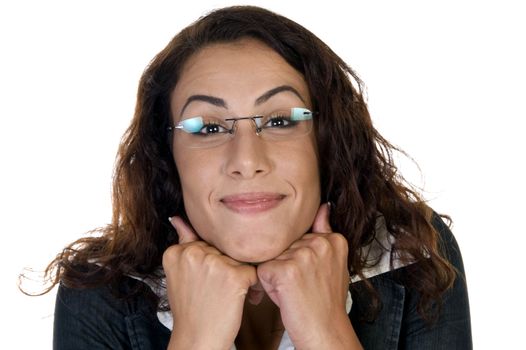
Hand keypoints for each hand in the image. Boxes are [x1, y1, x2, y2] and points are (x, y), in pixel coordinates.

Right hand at [163, 217, 257, 349]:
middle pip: (223, 250)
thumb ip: (183, 243)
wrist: (197, 341)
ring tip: (227, 296)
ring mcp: (214, 263)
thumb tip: (177, 218)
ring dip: (240, 276)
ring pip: (239, 259)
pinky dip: (251, 287)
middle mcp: (193, 253)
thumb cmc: (191, 309)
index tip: (205, 283)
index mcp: (176, 252)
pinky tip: (239, 299)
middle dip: (226, 268)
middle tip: (217, 292)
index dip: (211, 264)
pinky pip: (253, 272)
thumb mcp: (180, 273)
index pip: (205, 244)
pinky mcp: (234, 276)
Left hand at [257, 203, 361, 348]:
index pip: (301, 237)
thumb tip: (324, 206)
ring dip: (276, 275)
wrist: (324, 330)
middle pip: (285, 245)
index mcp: (333, 240)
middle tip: (303, 285)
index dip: (300, 258)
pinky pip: (262, 271)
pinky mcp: (285, 270)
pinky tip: (286, 295)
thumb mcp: (331, 262)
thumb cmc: (324, 300)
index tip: (312, 275)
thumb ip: (324, 232)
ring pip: (272, 257)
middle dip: (286, 264)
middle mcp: (319, 244)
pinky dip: (268, 286)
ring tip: (295, 290)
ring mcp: (302, 255)